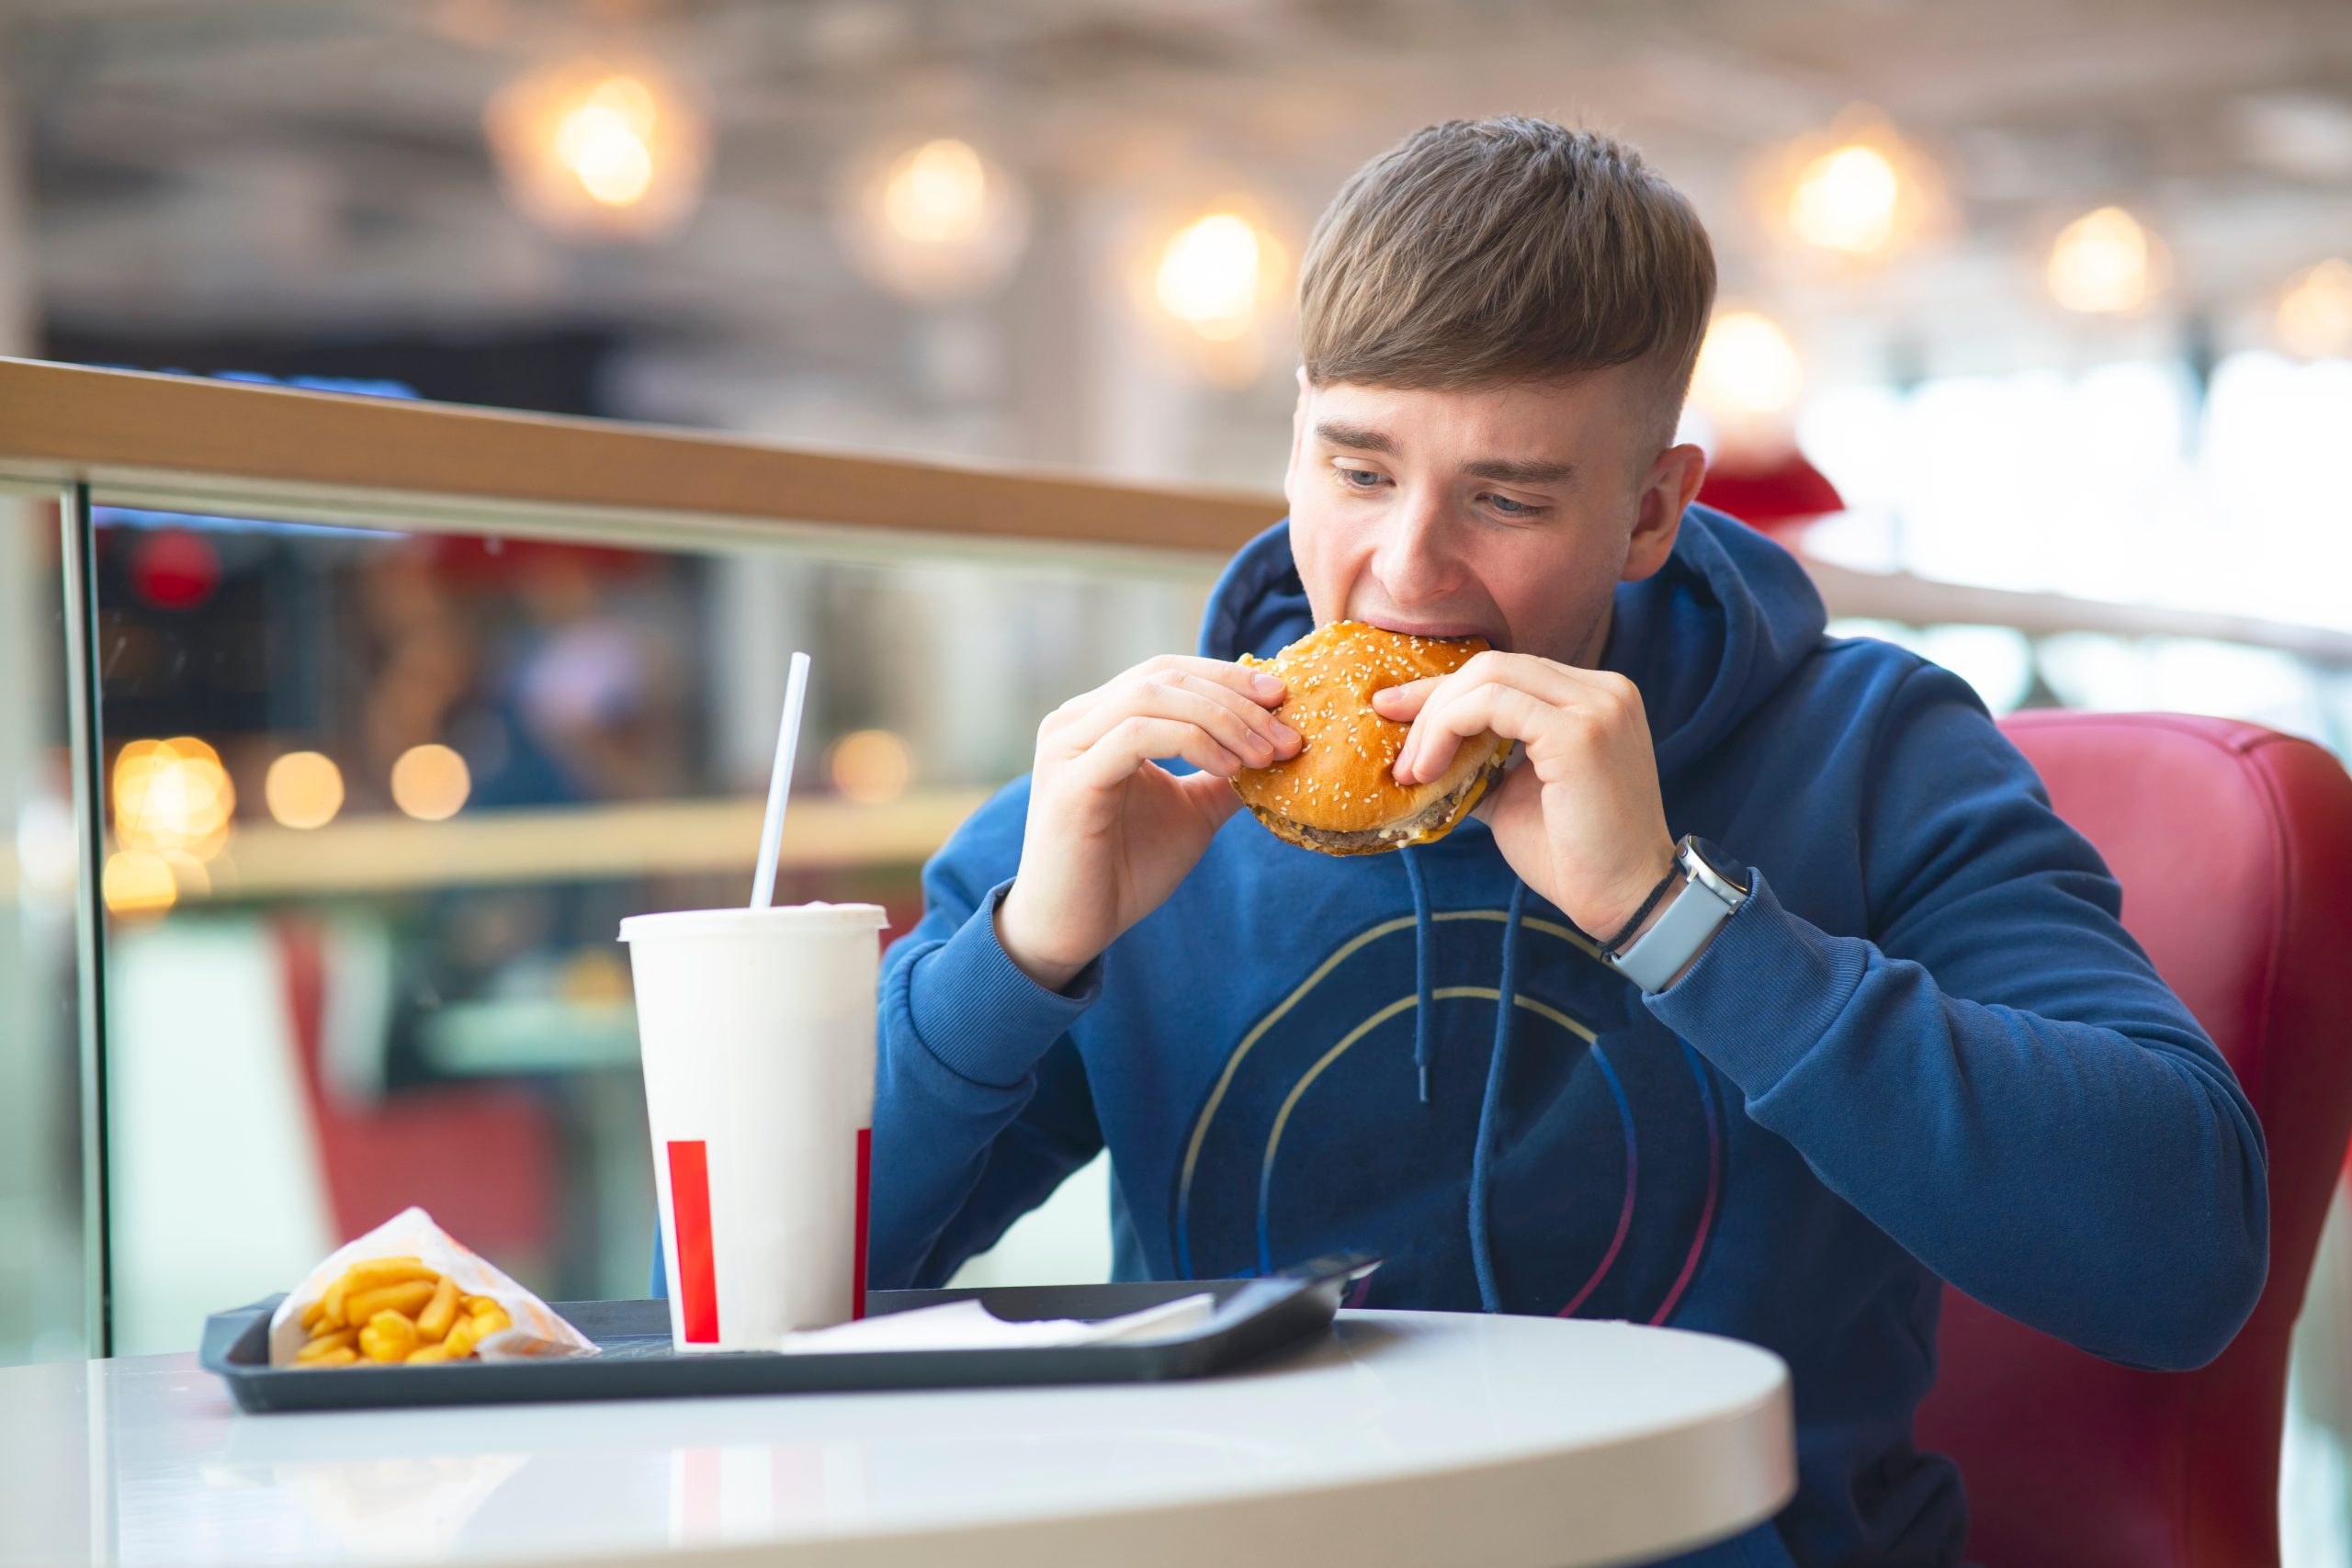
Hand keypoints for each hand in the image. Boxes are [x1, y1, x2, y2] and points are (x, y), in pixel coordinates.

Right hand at [998, 655, 1302, 989]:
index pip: (1169, 671)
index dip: (1228, 677)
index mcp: (1099, 719)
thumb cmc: (1124, 871)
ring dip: (1222, 719)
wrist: (1072, 931)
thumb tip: (1279, 748)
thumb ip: (1224, 775)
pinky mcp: (1069, 779)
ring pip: (1152, 696)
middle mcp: (1075, 720)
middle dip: (1236, 699)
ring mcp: (1067, 745)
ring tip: (1265, 755)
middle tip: (1287, 733)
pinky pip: (1136, 735)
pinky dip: (1192, 742)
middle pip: (1166, 676)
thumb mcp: (1191, 812)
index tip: (1284, 698)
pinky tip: (1229, 771)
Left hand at [1373, 652, 1677, 941]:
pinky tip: (1433, 772)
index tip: (1393, 712)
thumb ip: (1481, 760)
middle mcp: (1603, 690)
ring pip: (1487, 678)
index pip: (1506, 674)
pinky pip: (1490, 704)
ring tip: (1413, 771)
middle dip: (1430, 701)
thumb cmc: (1573, 855)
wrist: (1628, 899)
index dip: (1443, 691)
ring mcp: (1596, 705)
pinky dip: (1449, 730)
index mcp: (1593, 698)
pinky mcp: (1579, 731)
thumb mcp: (1514, 794)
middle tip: (1399, 753)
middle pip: (1492, 666)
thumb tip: (1422, 748)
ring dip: (1435, 720)